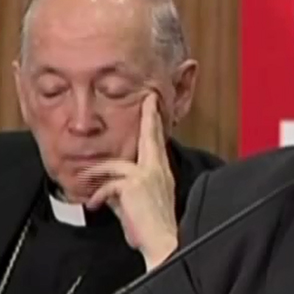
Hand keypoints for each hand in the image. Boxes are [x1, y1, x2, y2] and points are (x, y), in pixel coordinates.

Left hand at [83, 92, 177, 269]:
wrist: (163, 241)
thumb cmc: (152, 228)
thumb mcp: (137, 204)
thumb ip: (125, 190)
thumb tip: (107, 188)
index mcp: (162, 174)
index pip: (157, 144)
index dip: (155, 124)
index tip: (154, 107)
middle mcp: (158, 170)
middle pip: (150, 137)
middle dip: (149, 117)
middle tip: (148, 99)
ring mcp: (147, 175)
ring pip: (115, 164)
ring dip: (95, 173)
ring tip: (82, 180)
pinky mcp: (134, 185)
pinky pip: (108, 184)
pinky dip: (97, 195)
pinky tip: (94, 205)